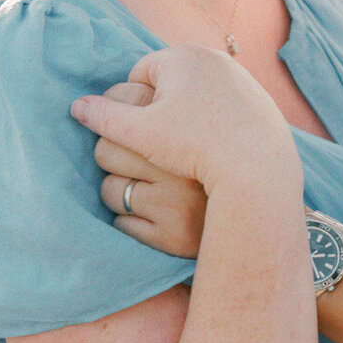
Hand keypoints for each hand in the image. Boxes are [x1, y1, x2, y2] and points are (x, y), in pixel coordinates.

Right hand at [71, 45, 301, 206]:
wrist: (256, 167)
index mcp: (183, 56)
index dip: (135, 105)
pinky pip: (225, 105)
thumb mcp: (141, 134)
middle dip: (162, 107)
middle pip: (171, 82)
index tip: (144, 132)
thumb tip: (77, 106)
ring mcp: (241, 75)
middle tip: (166, 142)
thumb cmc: (195, 146)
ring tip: (190, 147)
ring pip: (198, 94)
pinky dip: (216, 121)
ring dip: (188, 114)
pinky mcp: (260, 96)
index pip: (141, 73)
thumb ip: (105, 117)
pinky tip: (216, 146)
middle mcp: (215, 56)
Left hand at [88, 81, 208, 256]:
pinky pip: (121, 224)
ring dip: (120, 191)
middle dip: (112, 156)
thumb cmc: (213, 160)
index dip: (115, 115)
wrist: (261, 209)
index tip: (127, 126)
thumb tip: (81, 106)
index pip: (118, 105)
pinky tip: (155, 216)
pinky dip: (131, 221)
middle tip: (138, 163)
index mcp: (187, 127)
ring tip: (149, 191)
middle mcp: (180, 164)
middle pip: (105, 149)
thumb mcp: (191, 123)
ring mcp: (175, 203)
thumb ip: (151, 105)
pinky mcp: (170, 236)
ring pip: (109, 189)